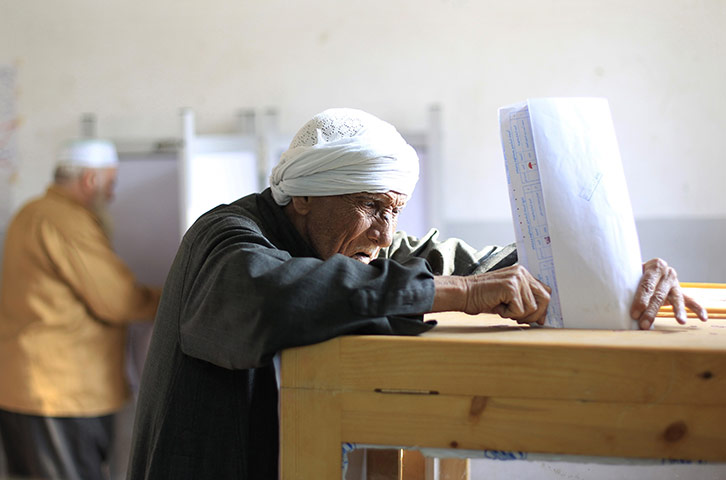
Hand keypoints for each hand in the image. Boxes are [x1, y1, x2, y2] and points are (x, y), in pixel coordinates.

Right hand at [433, 265, 550, 324]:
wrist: (464, 294)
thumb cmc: (483, 297)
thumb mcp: (508, 296)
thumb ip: (525, 300)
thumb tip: (542, 318)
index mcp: (522, 273)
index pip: (545, 290)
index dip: (544, 308)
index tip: (538, 320)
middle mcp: (522, 272)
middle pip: (545, 299)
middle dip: (535, 314)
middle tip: (519, 319)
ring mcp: (517, 278)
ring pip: (532, 308)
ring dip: (517, 315)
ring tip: (502, 308)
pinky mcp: (510, 287)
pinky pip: (520, 310)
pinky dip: (508, 314)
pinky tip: (497, 306)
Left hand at [630, 258, 707, 329]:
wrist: (643, 269)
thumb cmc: (633, 274)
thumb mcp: (630, 274)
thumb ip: (626, 284)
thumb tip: (615, 300)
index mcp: (655, 266)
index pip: (647, 285)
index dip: (640, 300)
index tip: (634, 313)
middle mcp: (668, 273)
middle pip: (659, 294)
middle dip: (651, 311)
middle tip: (643, 324)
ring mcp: (675, 283)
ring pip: (676, 299)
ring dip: (677, 311)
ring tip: (680, 321)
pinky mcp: (681, 292)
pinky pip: (691, 301)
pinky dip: (698, 309)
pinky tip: (703, 319)